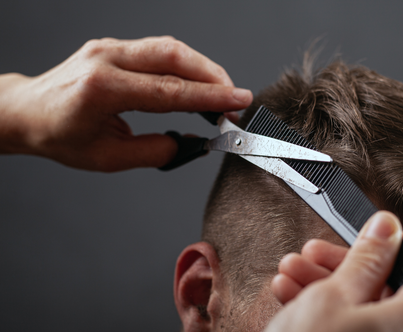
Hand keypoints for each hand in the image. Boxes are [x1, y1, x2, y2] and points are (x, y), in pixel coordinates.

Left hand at [0, 36, 251, 170]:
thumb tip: (189, 142)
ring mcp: (111, 48)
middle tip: (236, 100)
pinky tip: (197, 83)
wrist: (28, 111)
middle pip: (175, 56)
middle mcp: (107, 59)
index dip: (210, 97)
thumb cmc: (59, 135)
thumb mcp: (107, 158)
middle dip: (214, 77)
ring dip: (203, 69)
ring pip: (171, 48)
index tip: (238, 103)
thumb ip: (153, 150)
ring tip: (222, 94)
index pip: (170, 90)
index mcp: (103, 88)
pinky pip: (160, 50)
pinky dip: (186, 66)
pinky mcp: (116, 47)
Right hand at [267, 211, 402, 331]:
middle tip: (317, 256)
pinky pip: (368, 331)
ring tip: (295, 277)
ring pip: (376, 309)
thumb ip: (368, 257)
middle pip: (398, 286)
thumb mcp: (333, 297)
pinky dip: (337, 315)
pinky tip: (298, 301)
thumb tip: (387, 228)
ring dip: (333, 287)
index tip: (374, 237)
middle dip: (349, 264)